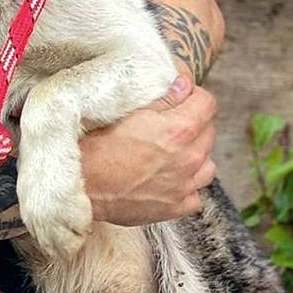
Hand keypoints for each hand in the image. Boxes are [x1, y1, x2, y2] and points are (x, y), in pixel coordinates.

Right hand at [79, 75, 216, 225]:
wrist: (83, 185)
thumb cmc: (99, 146)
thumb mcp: (127, 112)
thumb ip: (163, 98)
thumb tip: (183, 85)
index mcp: (180, 129)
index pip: (207, 103)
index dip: (194, 95)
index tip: (181, 96)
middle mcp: (190, 158)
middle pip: (209, 131)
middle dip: (194, 123)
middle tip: (169, 122)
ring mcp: (185, 185)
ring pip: (207, 163)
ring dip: (195, 155)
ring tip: (172, 152)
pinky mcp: (177, 206)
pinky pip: (196, 193)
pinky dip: (187, 184)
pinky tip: (168, 178)